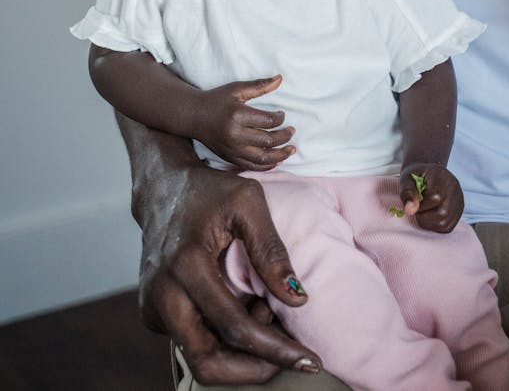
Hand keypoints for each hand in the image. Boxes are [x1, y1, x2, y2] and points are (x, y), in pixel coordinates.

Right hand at [138, 154, 321, 383]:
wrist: (162, 188)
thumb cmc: (210, 191)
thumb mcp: (248, 203)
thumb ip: (271, 250)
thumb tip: (298, 300)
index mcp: (186, 265)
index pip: (234, 327)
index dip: (275, 350)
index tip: (311, 361)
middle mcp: (162, 294)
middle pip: (208, 363)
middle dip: (255, 368)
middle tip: (292, 352)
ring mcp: (152, 308)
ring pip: (199, 360)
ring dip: (241, 352)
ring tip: (266, 311)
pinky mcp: (152, 314)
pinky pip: (193, 342)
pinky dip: (225, 338)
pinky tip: (245, 307)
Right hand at [192, 75, 295, 170]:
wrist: (194, 116)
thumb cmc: (217, 100)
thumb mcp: (237, 89)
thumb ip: (259, 85)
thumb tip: (280, 78)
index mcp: (237, 116)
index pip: (267, 121)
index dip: (280, 118)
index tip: (282, 114)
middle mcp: (235, 135)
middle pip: (267, 140)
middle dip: (284, 136)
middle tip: (292, 131)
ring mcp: (232, 149)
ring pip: (262, 158)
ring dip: (280, 155)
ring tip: (291, 149)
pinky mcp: (230, 158)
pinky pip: (252, 166)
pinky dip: (266, 166)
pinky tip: (277, 160)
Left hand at [399, 163, 463, 232]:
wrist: (425, 174)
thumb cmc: (415, 177)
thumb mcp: (406, 179)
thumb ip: (407, 193)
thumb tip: (409, 210)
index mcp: (442, 176)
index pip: (436, 197)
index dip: (421, 204)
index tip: (414, 200)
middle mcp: (454, 188)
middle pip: (443, 213)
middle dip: (424, 215)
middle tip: (418, 207)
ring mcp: (459, 200)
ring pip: (445, 223)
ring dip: (428, 222)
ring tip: (423, 210)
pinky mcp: (459, 211)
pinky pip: (447, 227)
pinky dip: (434, 225)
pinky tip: (429, 214)